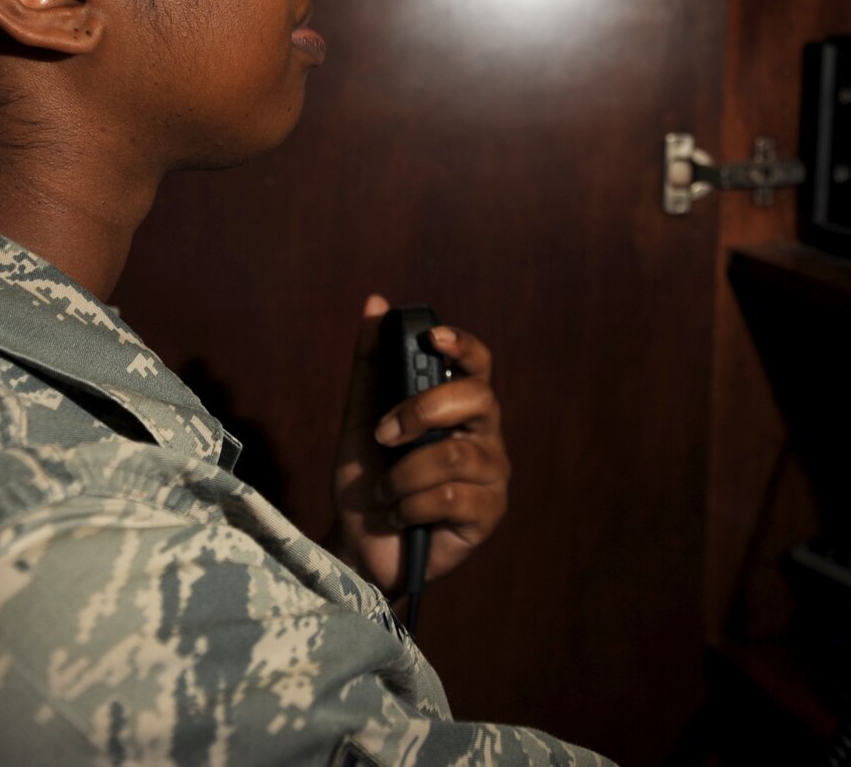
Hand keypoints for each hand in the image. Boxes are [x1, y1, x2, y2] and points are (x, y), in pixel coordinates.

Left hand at [330, 294, 510, 595]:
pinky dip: (411, 505)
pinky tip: (401, 515)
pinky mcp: (488, 514)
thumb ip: (370, 363)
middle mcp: (484, 435)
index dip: (463, 345)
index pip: (479, 363)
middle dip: (421, 411)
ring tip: (386, 491)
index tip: (432, 338)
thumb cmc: (367, 480)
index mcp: (459, 407)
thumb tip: (376, 302)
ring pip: (455, 454)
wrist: (359, 547)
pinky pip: (452, 496)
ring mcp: (492, 475)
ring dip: (404, 474)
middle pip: (478, 399)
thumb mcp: (360, 418)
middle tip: (383, 434)